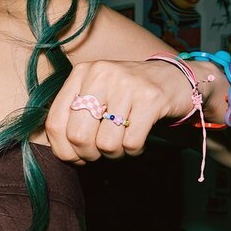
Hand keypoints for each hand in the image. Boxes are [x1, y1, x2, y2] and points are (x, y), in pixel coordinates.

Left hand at [45, 58, 195, 163]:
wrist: (175, 78)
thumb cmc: (128, 93)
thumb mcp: (98, 93)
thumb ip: (76, 115)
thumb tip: (63, 152)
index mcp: (82, 73)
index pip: (55, 122)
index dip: (63, 150)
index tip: (74, 157)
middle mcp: (102, 74)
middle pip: (78, 136)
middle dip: (88, 155)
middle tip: (98, 154)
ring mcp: (127, 84)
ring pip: (106, 143)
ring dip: (114, 153)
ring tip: (121, 143)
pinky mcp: (151, 98)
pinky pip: (131, 143)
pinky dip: (134, 150)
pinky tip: (137, 140)